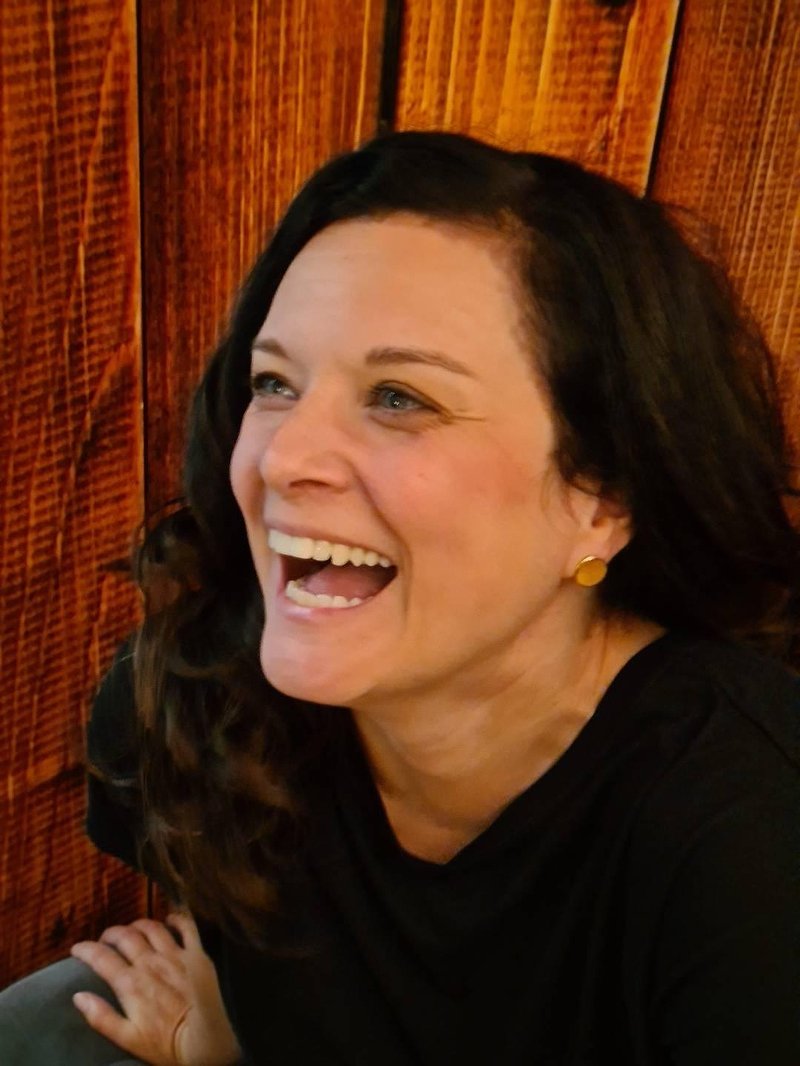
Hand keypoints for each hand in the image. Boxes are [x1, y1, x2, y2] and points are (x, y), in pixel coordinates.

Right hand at [71, 912, 240, 1065]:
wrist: (205, 1043)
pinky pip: (187, 927)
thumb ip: (101, 1017)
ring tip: (132, 930)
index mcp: (131, 983)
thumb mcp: (127, 1038)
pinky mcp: (197, 954)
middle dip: (110, 933)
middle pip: (125, 936)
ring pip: (153, 927)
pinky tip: (169, 920)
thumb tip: (78, 996)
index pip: (101, 957)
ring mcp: (176, 955)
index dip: (85, 949)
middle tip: (105, 939)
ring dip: (138, 925)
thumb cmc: (165, 1044)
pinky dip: (177, 919)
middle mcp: (151, 962)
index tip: (77, 948)